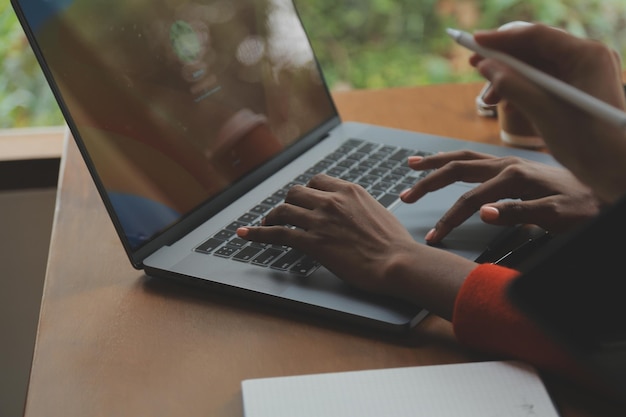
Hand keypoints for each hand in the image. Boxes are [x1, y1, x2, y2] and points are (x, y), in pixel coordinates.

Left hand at [237, 174, 475, 319]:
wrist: (397, 261)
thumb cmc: (394, 243)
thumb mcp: (378, 213)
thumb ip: (360, 207)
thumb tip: (355, 213)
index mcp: (348, 191)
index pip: (317, 182)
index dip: (306, 192)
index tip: (302, 200)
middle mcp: (331, 200)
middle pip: (296, 193)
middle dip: (288, 203)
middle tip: (285, 214)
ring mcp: (320, 221)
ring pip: (284, 210)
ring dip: (272, 216)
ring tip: (266, 222)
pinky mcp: (312, 242)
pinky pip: (277, 233)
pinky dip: (257, 232)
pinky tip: (245, 234)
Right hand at [400, 151, 602, 242]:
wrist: (608, 195)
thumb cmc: (585, 209)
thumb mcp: (557, 217)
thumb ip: (519, 214)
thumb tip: (482, 213)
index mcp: (515, 177)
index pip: (470, 199)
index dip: (449, 219)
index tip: (433, 236)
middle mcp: (508, 165)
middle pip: (457, 169)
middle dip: (428, 182)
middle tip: (406, 196)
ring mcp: (510, 163)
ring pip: (464, 158)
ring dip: (436, 162)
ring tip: (412, 164)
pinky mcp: (514, 166)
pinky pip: (476, 158)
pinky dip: (455, 159)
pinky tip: (448, 162)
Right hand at [470, 24, 625, 202]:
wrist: (620, 174)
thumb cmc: (591, 146)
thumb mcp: (544, 114)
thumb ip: (512, 86)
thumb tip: (485, 66)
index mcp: (587, 56)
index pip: (536, 36)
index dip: (501, 38)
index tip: (473, 42)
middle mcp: (588, 58)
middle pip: (535, 48)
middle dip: (503, 60)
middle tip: (476, 69)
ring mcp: (584, 73)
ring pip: (536, 66)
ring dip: (509, 78)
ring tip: (489, 100)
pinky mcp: (578, 90)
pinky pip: (543, 81)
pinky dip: (522, 90)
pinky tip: (507, 105)